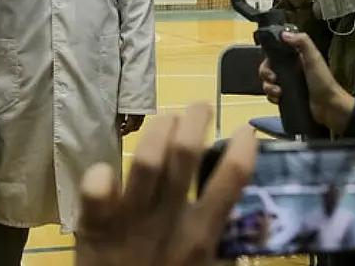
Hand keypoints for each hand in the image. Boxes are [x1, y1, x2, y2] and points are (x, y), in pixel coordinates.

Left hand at [75, 104, 255, 265]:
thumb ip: (231, 247)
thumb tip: (260, 219)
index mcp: (202, 235)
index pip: (231, 180)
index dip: (242, 148)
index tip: (245, 131)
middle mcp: (169, 221)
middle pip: (184, 153)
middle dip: (195, 119)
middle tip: (199, 107)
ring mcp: (130, 219)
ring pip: (146, 159)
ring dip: (158, 130)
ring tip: (166, 119)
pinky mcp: (95, 224)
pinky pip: (95, 189)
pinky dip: (101, 173)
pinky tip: (109, 169)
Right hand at [258, 31, 354, 133]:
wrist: (329, 107)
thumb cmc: (322, 81)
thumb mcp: (314, 58)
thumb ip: (303, 42)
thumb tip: (283, 34)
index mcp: (296, 58)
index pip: (275, 54)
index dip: (268, 57)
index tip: (269, 63)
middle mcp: (290, 70)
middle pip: (268, 68)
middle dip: (265, 73)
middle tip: (273, 79)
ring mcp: (288, 84)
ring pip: (268, 82)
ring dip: (268, 87)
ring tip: (278, 92)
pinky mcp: (287, 98)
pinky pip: (272, 95)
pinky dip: (271, 97)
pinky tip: (277, 99)